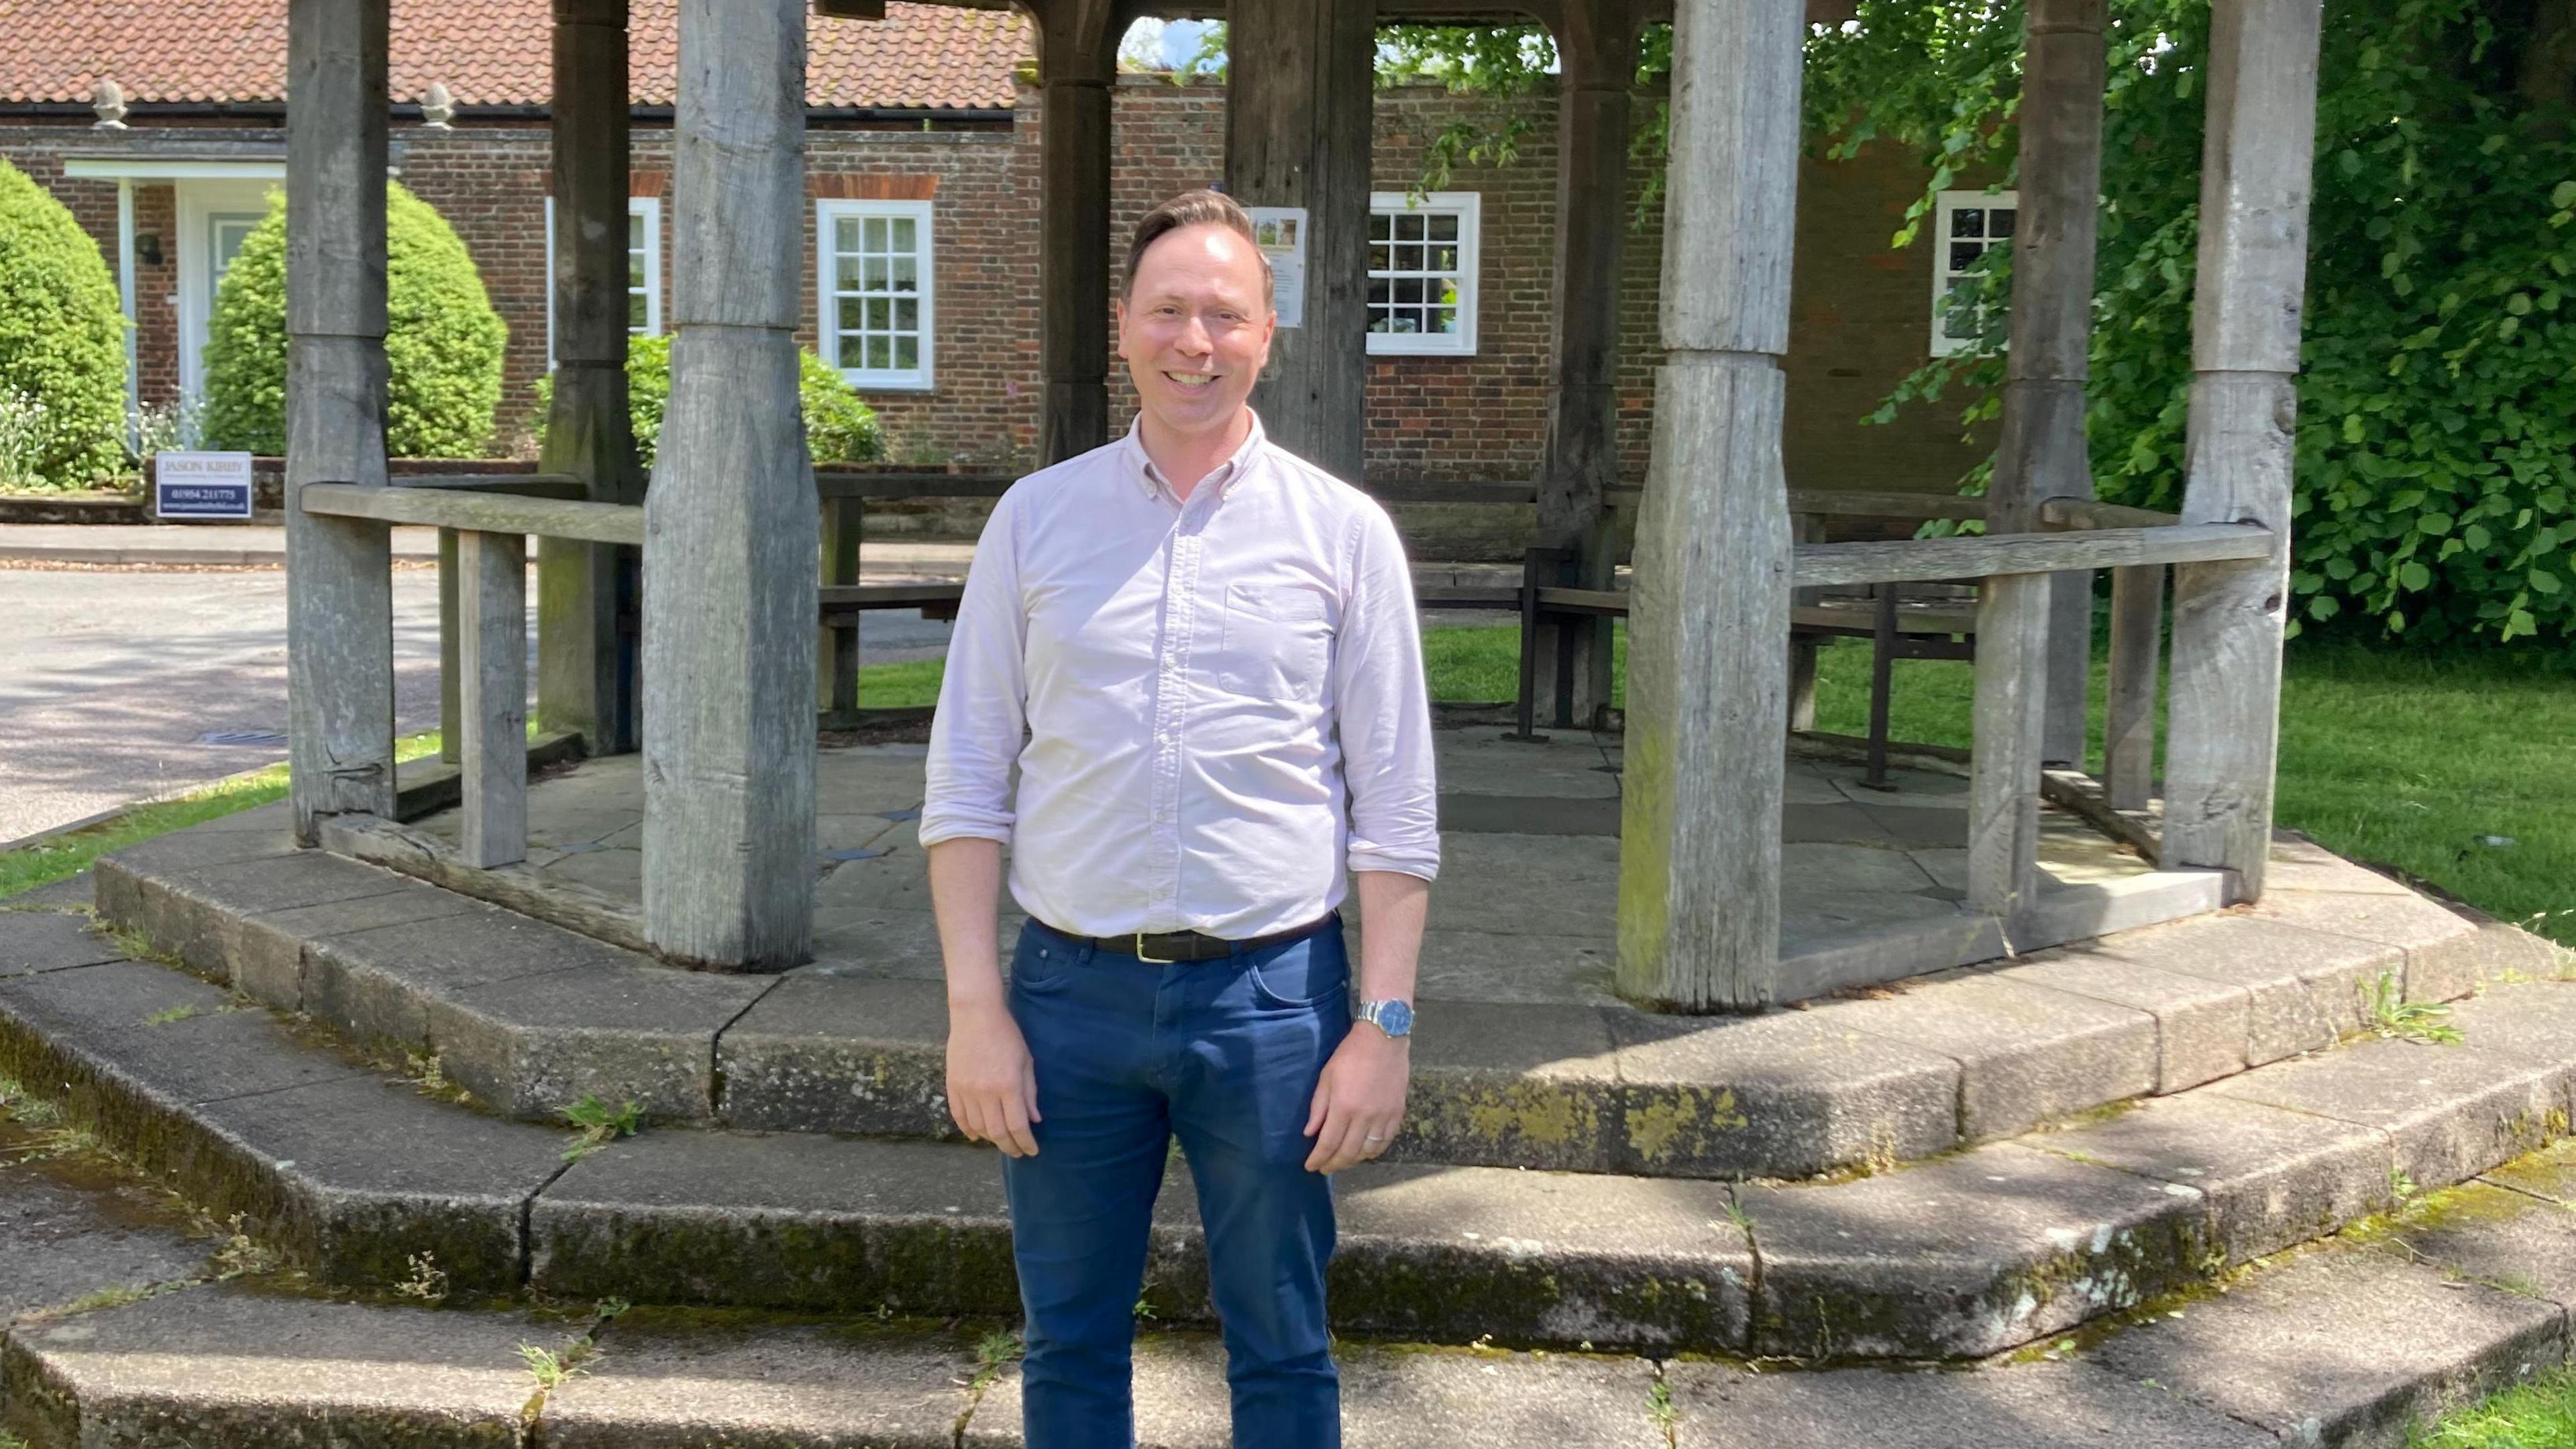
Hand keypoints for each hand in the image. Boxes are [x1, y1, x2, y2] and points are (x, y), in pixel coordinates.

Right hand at [946, 997, 1040, 1156]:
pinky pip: (959, 1117)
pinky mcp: (952, 1086)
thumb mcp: (1026, 1062)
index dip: (1026, 1143)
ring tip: (1001, 1141)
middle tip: (1017, 1152)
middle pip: (997, 1133)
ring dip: (990, 1139)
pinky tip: (977, 1136)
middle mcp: (986, 1092)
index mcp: (1008, 1085)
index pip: (1018, 1126)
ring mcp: (966, 1090)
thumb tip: (1034, 1120)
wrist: (975, 1015)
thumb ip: (1029, 1093)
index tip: (1032, 1151)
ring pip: (977, 1128)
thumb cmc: (1007, 1035)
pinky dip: (968, 1130)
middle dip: (1009, 1147)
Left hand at [1302, 1023, 1409, 1173]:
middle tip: (1324, 1168)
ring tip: (1342, 1161)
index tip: (1310, 1166)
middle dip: (1333, 1165)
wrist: (1384, 1039)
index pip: (1328, 1143)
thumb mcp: (1327, 1077)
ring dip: (1353, 1161)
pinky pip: (1385, 1141)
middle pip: (1348, 1152)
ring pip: (1368, 1151)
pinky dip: (1373, 1151)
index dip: (1318, 1159)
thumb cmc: (1350, 1055)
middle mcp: (1365, 1116)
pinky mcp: (1398, 1113)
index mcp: (1344, 1106)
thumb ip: (1318, 1107)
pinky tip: (1364, 1151)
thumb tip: (1310, 1134)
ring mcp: (1384, 1116)